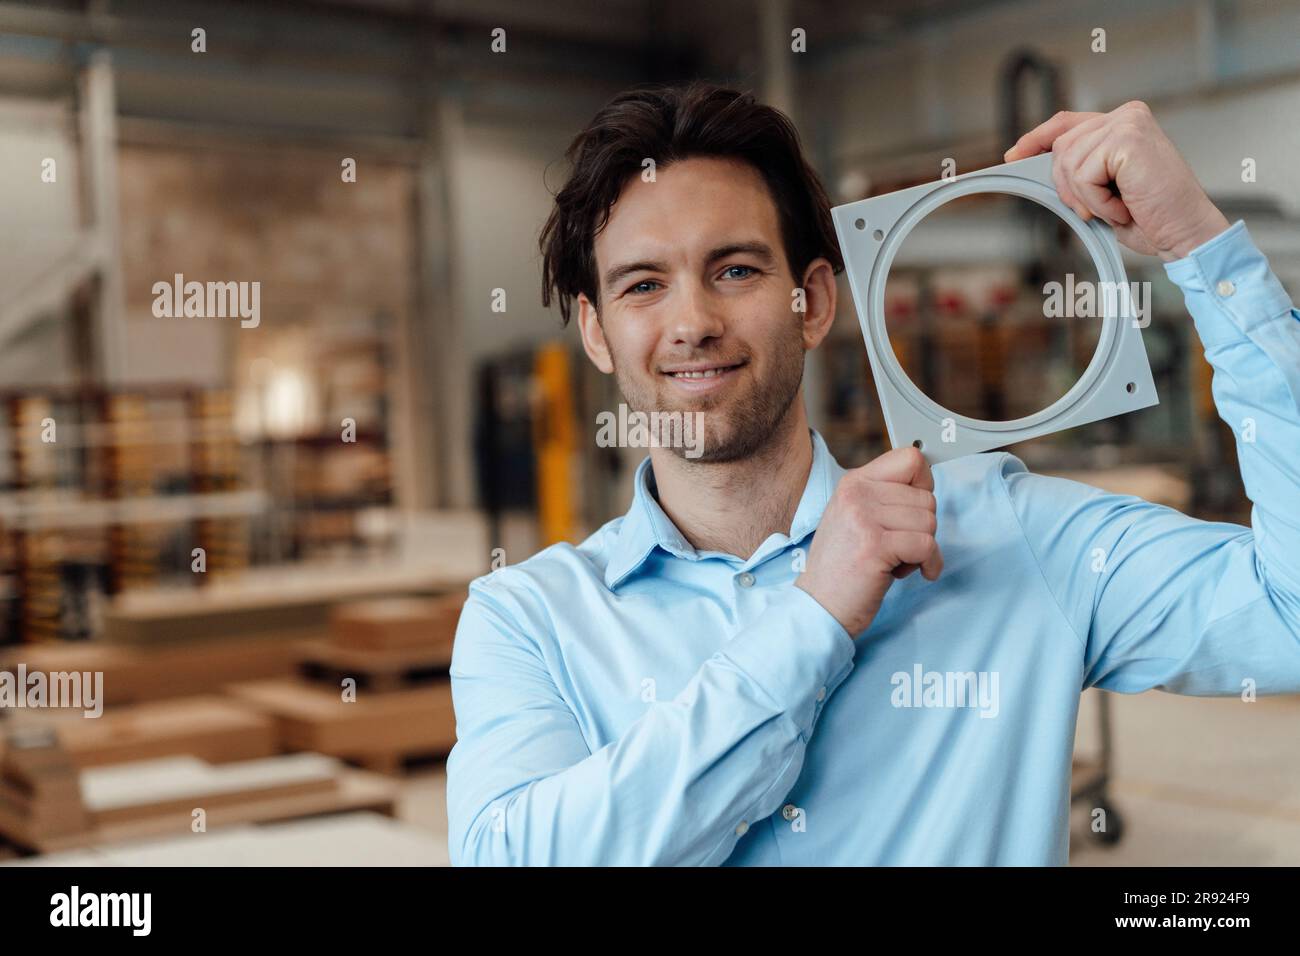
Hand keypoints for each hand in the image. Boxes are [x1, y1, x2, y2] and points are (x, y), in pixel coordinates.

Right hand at [795, 446, 942, 635]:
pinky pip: (926, 545)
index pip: (910, 459)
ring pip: (929, 522)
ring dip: (922, 549)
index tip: (914, 510)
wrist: (818, 605)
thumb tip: (926, 487)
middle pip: (926, 497)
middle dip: (922, 528)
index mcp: (853, 483)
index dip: (923, 486)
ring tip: (894, 560)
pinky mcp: (874, 545)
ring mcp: (863, 518)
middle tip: (897, 547)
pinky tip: (910, 573)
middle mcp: (856, 494)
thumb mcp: (855, 518)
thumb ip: (883, 498)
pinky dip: (928, 564)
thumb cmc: (842, 568)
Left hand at [1004, 101, 1229, 260]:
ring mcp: (1128, 124)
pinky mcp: (1127, 140)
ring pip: (1069, 164)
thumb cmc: (1150, 215)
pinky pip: (1084, 176)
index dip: (1036, 139)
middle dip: (1067, 187)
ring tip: (1117, 207)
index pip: (1066, 123)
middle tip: (1095, 210)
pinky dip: (1098, 202)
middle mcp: (1126, 116)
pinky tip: (1124, 206)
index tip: (1013, 156)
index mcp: (1122, 123)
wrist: (1185, 232)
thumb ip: (1080, 168)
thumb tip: (1034, 164)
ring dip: (1087, 198)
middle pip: (1061, 147)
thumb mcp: (1104, 188)